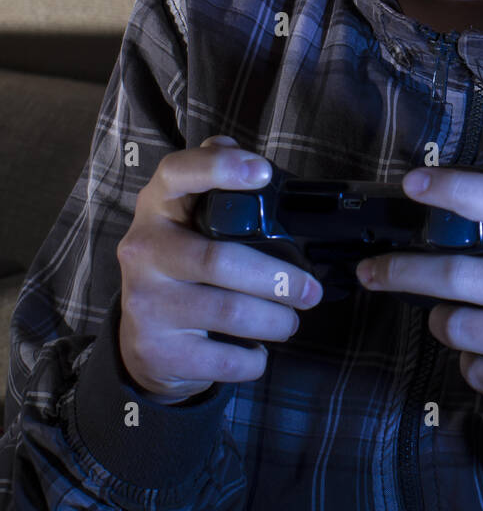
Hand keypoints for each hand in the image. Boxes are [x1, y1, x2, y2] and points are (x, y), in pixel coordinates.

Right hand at [116, 135, 321, 403]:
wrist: (142, 344)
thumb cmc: (181, 267)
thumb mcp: (187, 221)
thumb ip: (213, 183)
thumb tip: (239, 151)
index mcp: (157, 207)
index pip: (178, 174)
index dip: (221, 169)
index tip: (264, 172)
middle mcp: (144, 250)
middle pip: (220, 259)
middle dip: (279, 278)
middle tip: (310, 290)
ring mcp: (146, 303)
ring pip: (230, 311)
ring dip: (276, 320)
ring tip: (290, 320)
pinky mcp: (158, 350)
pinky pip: (223, 359)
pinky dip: (253, 359)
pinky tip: (258, 351)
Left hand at [356, 168, 482, 428]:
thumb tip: (447, 219)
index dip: (451, 188)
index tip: (410, 184)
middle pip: (452, 275)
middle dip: (398, 271)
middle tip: (372, 270)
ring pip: (453, 326)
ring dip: (444, 319)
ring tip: (467, 314)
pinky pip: (473, 369)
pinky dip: (475, 359)